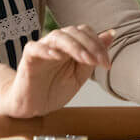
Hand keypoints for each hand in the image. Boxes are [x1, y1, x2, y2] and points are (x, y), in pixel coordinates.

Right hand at [0, 25, 114, 117]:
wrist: (33, 107)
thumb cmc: (55, 89)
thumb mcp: (80, 75)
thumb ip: (93, 56)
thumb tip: (111, 34)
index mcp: (70, 45)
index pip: (85, 32)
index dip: (98, 45)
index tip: (107, 64)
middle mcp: (56, 44)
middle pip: (73, 31)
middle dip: (89, 45)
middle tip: (98, 62)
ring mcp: (42, 49)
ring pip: (57, 36)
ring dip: (73, 46)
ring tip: (83, 59)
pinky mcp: (28, 59)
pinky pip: (34, 48)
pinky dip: (45, 50)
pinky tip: (57, 57)